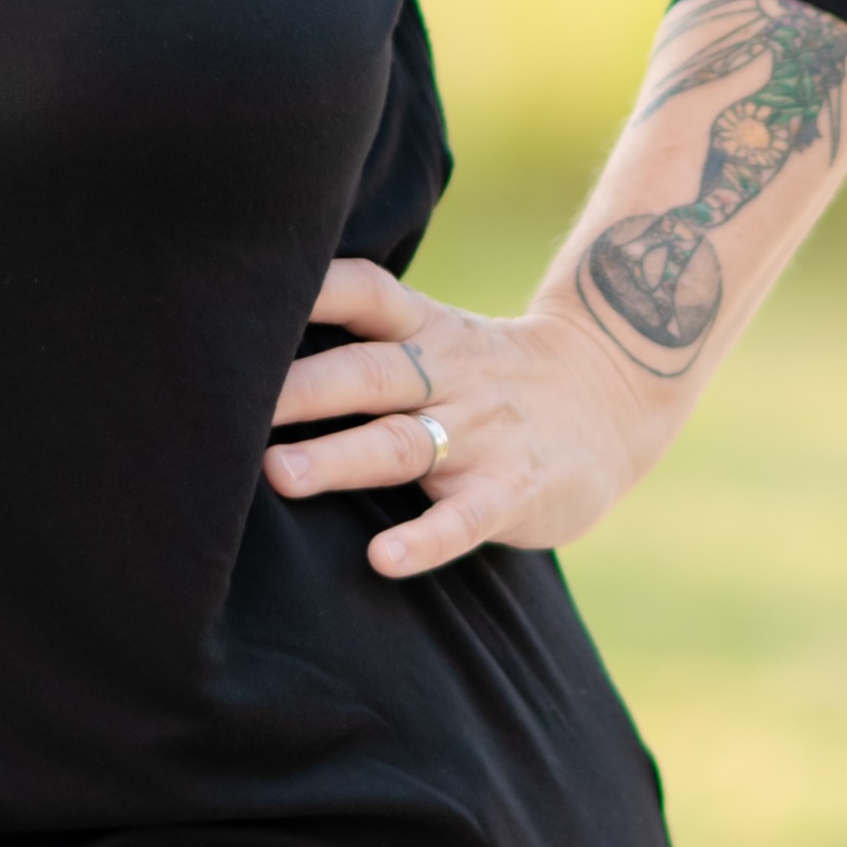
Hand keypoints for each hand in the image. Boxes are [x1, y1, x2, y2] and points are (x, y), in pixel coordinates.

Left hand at [260, 256, 674, 580]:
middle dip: (300, 388)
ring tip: (277, 475)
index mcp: (426, 331)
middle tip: (233, 407)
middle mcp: (449, 375)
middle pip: (368, 373)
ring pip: (402, 444)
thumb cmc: (490, 374)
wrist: (613, 395)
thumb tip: (249, 347)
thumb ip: (365, 341)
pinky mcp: (512, 490)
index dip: (313, 288)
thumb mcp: (439, 339)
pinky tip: (385, 558)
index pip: (366, 293)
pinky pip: (466, 518)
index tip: (250, 294)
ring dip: (338, 458)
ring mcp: (482, 434)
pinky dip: (426, 539)